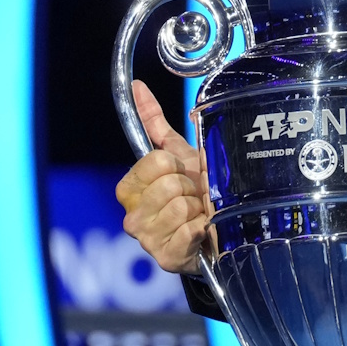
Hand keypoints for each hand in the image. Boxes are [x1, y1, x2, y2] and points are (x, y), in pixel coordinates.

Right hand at [115, 79, 211, 272]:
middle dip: (192, 188)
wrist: (217, 231)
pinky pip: (189, 232)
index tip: (183, 173)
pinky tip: (202, 232)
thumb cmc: (197, 192)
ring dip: (200, 209)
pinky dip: (203, 229)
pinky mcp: (166, 258)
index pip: (154, 162)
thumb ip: (155, 123)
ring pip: (181, 208)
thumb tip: (138, 86)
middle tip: (196, 197)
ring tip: (200, 214)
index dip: (178, 165)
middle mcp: (131, 215)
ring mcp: (147, 240)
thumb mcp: (179, 155)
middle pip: (169, 184)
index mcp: (129, 189)